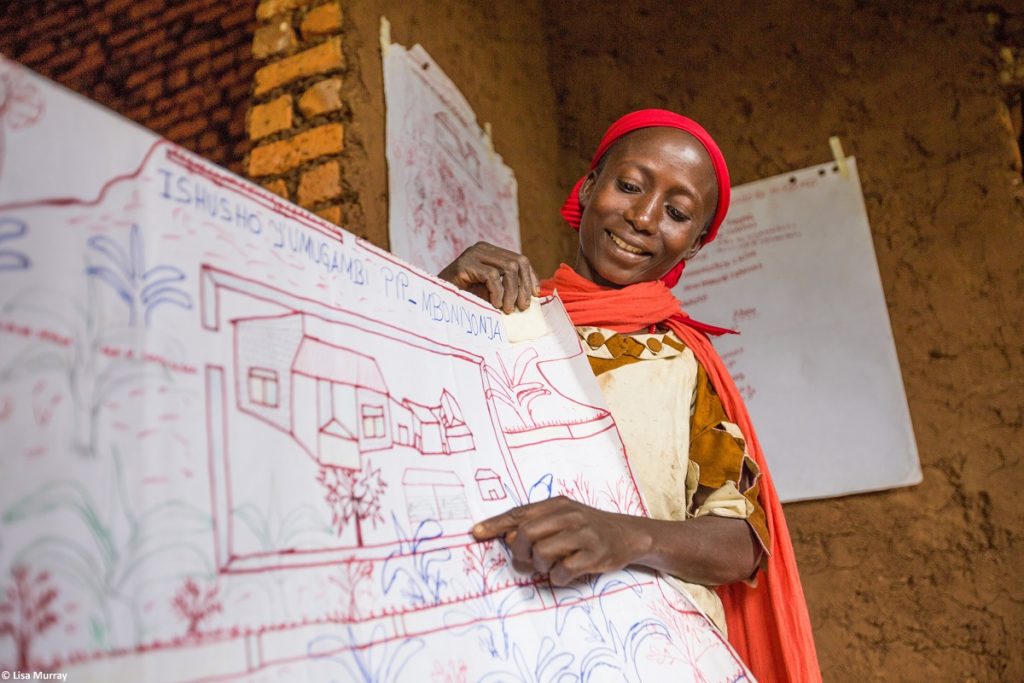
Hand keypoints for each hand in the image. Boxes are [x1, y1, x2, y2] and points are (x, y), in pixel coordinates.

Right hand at [438, 241, 538, 313]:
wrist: (437, 300)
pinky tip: (495, 305)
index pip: (520, 260)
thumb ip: (508, 287)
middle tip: (523, 307)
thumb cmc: (464, 298)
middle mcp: (483, 249)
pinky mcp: (465, 263)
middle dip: (524, 286)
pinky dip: (497, 293)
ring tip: (508, 309)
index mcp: (490, 252)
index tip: (534, 296)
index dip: (530, 277)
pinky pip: (492, 276)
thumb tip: (534, 293)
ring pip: (508, 268)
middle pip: (517, 262)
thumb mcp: (490, 291)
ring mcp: (473, 254)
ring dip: (512, 292)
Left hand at [471, 496, 647, 585]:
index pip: (519, 513)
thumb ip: (536, 524)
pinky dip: (558, 577)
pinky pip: (562, 571)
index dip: (495, 524)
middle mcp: (569, 515)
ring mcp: (582, 535)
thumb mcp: (564, 516)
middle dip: (519, 551)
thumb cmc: (589, 527)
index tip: (476, 533)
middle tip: (527, 560)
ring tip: (552, 564)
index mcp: (557, 504)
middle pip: (525, 534)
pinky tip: (565, 573)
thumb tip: (507, 537)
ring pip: (541, 554)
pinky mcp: (594, 555)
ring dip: (541, 566)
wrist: (628, 534)